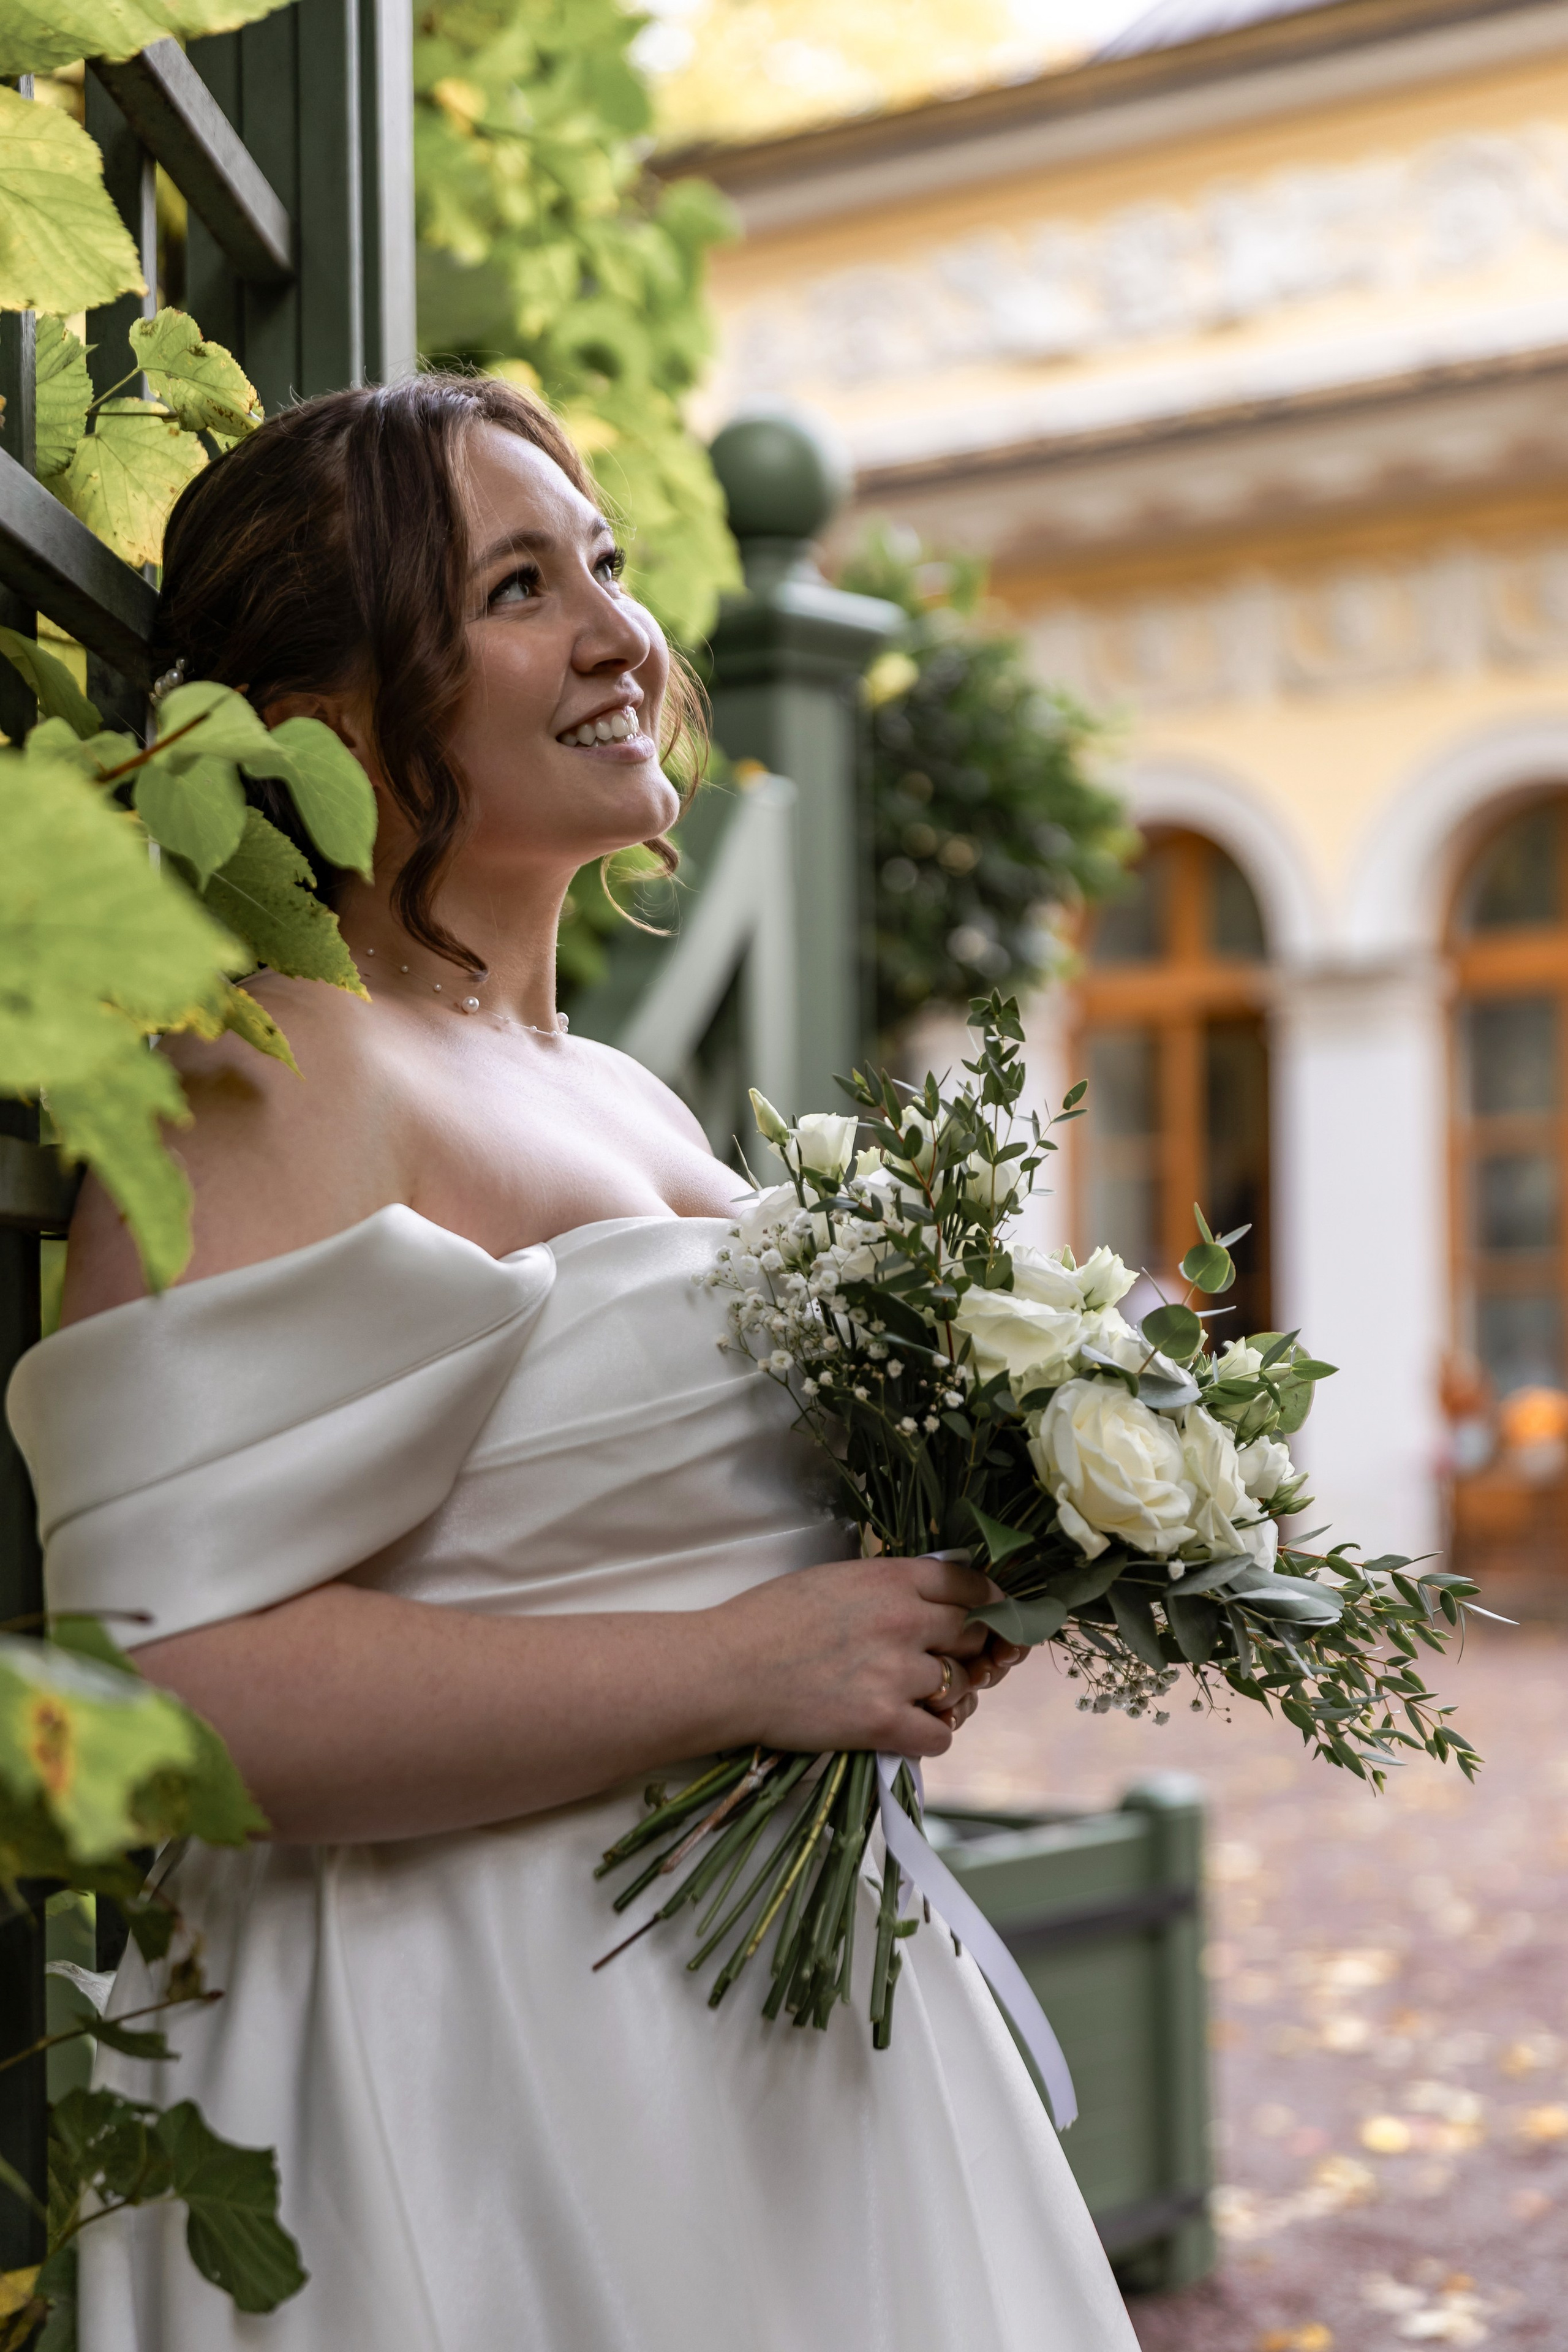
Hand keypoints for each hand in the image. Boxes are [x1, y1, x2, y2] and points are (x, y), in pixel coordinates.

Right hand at [709, 1554, 1013, 1759]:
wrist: (726, 1670)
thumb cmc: (768, 1620)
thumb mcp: (836, 1579)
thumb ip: (889, 1586)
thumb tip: (931, 1601)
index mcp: (892, 1579)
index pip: (971, 1585)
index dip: (988, 1603)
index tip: (989, 1616)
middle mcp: (904, 1621)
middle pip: (974, 1635)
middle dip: (967, 1649)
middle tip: (946, 1660)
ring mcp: (896, 1674)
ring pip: (962, 1686)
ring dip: (949, 1694)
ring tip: (919, 1697)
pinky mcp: (882, 1723)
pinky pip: (940, 1735)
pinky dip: (931, 1734)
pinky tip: (909, 1728)